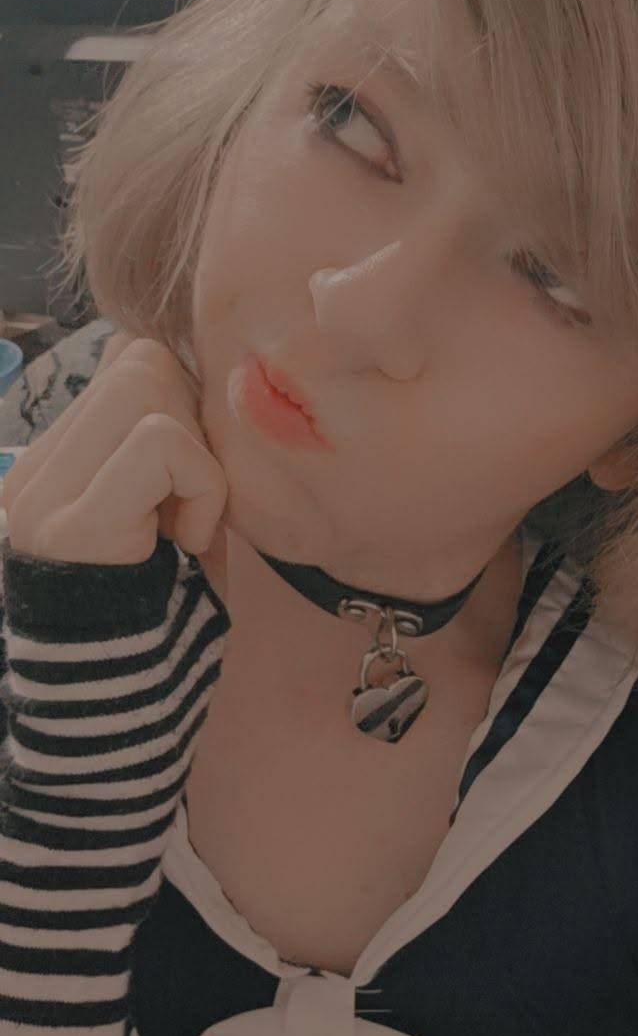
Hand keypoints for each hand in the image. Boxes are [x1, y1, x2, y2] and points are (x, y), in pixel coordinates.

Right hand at [0, 336, 227, 566]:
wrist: (135, 685)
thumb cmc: (163, 583)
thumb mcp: (158, 497)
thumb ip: (146, 432)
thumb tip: (144, 350)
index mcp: (49, 457)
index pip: (124, 359)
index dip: (183, 401)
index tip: (187, 474)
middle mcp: (34, 469)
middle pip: (140, 362)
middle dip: (194, 423)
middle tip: (190, 499)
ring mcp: (44, 495)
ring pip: (145, 387)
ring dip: (198, 459)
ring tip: (184, 523)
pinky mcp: (78, 524)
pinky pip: (161, 442)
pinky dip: (204, 487)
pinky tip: (190, 541)